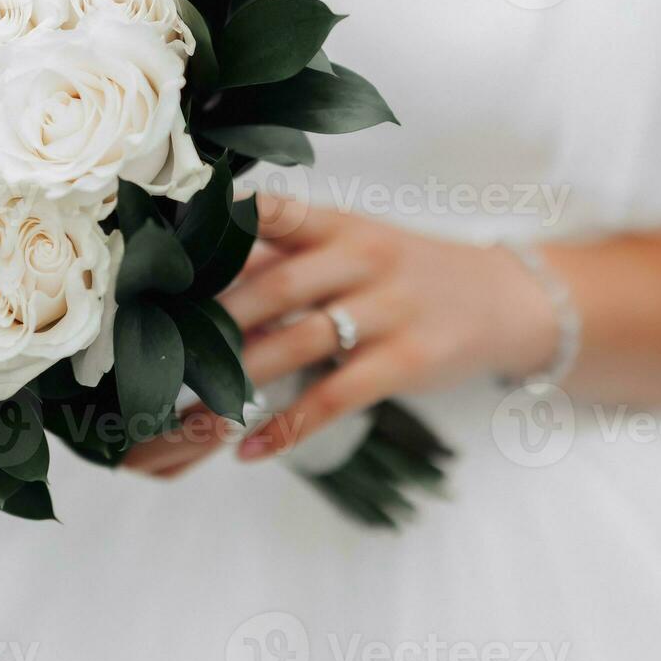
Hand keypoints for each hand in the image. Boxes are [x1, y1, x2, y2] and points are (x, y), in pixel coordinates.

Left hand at [122, 194, 557, 475]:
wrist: (507, 298)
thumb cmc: (406, 272)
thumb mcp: (355, 244)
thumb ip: (287, 252)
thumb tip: (199, 262)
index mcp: (339, 224)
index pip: (275, 212)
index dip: (220, 225)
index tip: (165, 248)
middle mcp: (361, 258)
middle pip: (273, 285)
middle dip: (210, 319)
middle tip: (154, 349)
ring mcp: (388, 309)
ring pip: (298, 343)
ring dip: (236, 381)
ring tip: (186, 414)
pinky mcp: (407, 360)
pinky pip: (337, 396)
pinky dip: (290, 425)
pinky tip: (250, 448)